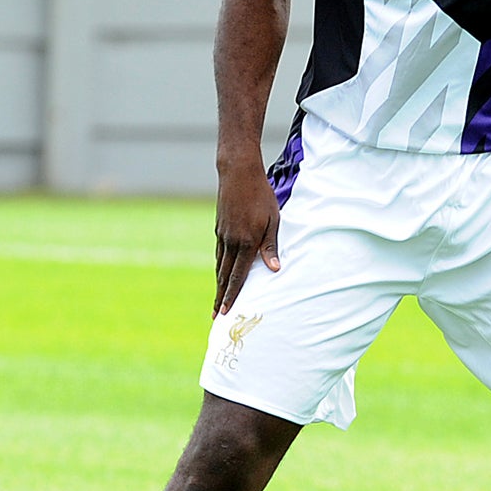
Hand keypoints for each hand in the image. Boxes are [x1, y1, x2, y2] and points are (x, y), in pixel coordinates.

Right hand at [213, 159, 281, 316]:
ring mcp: (222, 235)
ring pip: (219, 266)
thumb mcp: (273, 220)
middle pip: (224, 276)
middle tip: (216, 316)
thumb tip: (274, 270)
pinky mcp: (219, 228)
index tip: (227, 312)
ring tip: (217, 300)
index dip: (233, 296)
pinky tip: (220, 273)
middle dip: (221, 297)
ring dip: (218, 285)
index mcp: (246, 242)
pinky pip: (219, 254)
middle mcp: (231, 242)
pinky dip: (219, 267)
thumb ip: (271, 246)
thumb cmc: (261, 195)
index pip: (238, 276)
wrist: (238, 173)